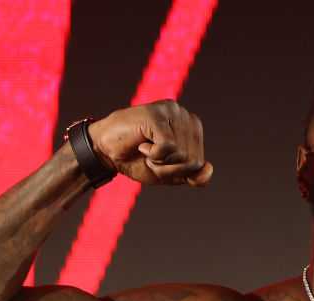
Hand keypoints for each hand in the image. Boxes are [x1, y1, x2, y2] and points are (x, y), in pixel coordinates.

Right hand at [87, 100, 212, 186]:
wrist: (104, 152)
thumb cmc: (137, 161)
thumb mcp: (169, 174)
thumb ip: (193, 175)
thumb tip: (208, 168)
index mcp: (192, 128)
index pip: (199, 163)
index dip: (177, 172)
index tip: (159, 161)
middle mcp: (185, 116)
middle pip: (193, 160)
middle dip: (169, 169)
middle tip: (150, 156)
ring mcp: (172, 112)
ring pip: (182, 156)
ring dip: (159, 162)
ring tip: (146, 149)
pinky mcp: (157, 114)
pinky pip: (168, 148)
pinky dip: (153, 154)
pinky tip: (142, 144)